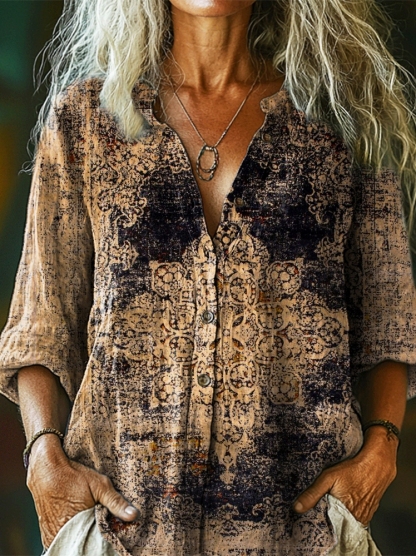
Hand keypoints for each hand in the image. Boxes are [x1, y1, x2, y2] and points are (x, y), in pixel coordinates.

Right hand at [26, 434, 138, 548]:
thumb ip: (116, 502)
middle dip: (94, 538)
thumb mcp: (99, 485)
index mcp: (77, 526)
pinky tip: (77, 525)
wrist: (45, 468)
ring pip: (72, 543)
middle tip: (101, 525)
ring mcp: (52, 535)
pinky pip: (61, 540)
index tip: (112, 531)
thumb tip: (133, 515)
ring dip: (81, 537)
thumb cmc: (73, 476)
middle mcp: (62, 534)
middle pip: (84, 544)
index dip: (105, 538)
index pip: (96, 544)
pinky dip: (70, 536)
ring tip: (89, 523)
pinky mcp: (46, 532)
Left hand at [293, 428, 398, 525]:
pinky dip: (348, 517)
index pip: (329, 530)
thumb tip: (297, 508)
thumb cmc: (353, 470)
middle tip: (319, 514)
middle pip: (338, 528)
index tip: (311, 522)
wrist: (377, 465)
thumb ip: (312, 493)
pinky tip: (342, 507)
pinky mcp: (369, 514)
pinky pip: (355, 521)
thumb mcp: (328, 478)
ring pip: (347, 525)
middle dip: (328, 523)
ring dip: (338, 520)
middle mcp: (356, 519)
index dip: (320, 526)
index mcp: (345, 514)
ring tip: (330, 510)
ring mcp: (364, 517)